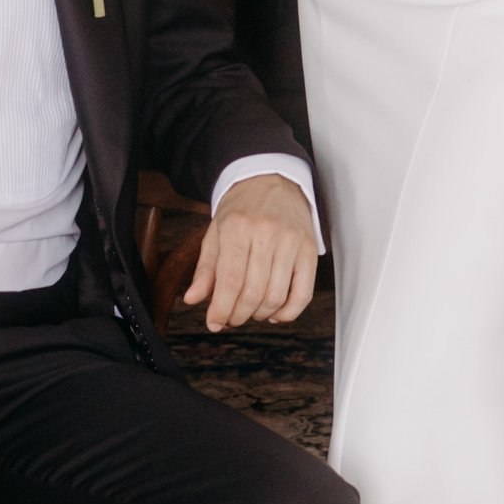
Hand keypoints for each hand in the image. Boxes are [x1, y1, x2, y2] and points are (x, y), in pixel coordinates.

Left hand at [183, 173, 317, 331]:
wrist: (272, 181)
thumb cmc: (241, 210)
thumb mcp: (215, 233)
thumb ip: (205, 269)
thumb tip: (193, 299)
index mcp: (238, 228)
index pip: (230, 279)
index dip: (221, 308)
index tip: (214, 323)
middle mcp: (267, 234)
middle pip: (253, 292)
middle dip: (238, 315)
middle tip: (230, 319)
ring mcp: (291, 242)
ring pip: (277, 296)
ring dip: (260, 314)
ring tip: (249, 313)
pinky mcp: (309, 251)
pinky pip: (303, 293)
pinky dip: (288, 313)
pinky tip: (274, 314)